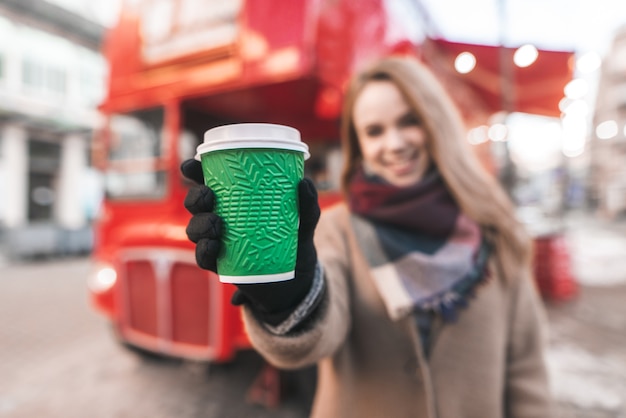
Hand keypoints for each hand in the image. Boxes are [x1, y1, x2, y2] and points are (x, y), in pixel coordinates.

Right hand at [181, 159, 320, 325]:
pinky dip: (203, 251)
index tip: (192, 165)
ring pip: (194, 229)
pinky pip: (203, 258)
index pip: (209, 180)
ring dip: (199, 224)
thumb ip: (307, 204)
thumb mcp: (305, 221)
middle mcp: (220, 216)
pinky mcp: (220, 263)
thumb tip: (304, 182)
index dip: (194, 171)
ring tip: (216, 224)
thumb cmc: (296, 239)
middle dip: (195, 197)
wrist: (297, 279)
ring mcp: (218, 240)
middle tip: (209, 196)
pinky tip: (212, 246)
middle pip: (195, 202)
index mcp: (235, 198)